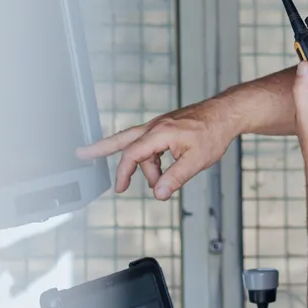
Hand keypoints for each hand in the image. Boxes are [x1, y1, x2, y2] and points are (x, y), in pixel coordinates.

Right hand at [77, 101, 236, 200]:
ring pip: (142, 148)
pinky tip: (163, 169)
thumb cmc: (213, 133)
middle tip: (81, 154)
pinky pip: (151, 145)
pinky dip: (152, 159)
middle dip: (100, 147)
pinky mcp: (167, 128)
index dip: (123, 172)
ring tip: (160, 183)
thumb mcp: (196, 161)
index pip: (133, 154)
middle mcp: (156, 127)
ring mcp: (160, 126)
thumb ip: (175, 178)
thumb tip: (158, 193)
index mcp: (160, 133)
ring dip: (146, 168)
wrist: (226, 114)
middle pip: (121, 139)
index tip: (120, 188)